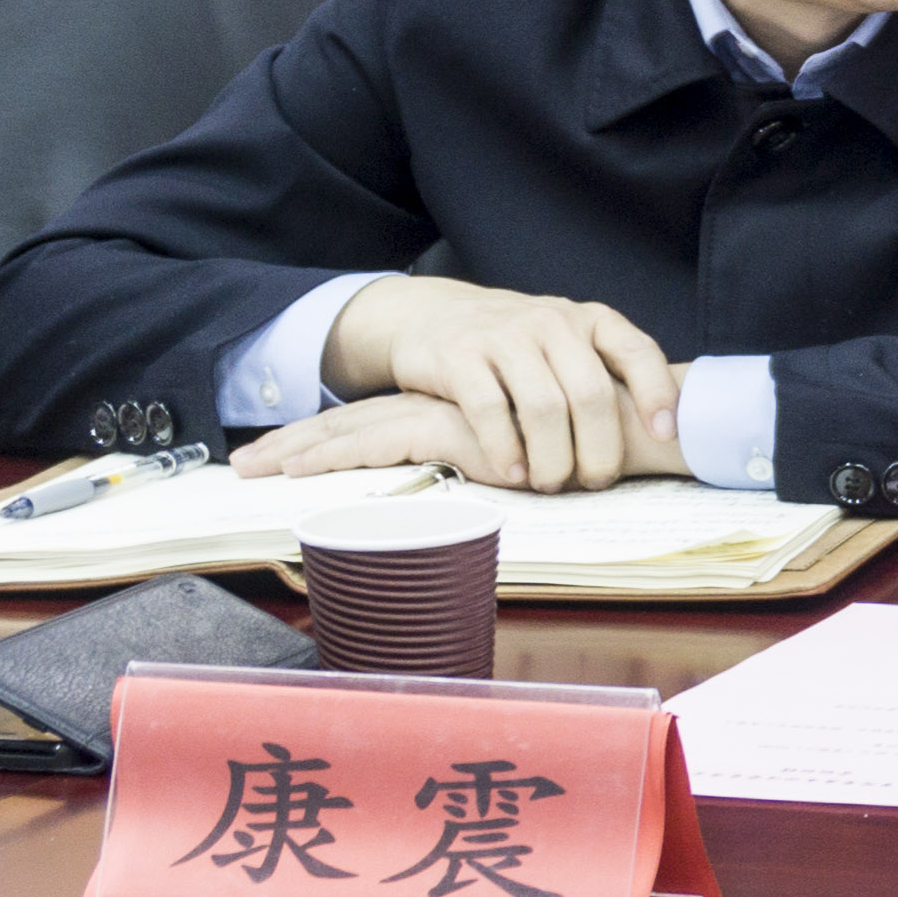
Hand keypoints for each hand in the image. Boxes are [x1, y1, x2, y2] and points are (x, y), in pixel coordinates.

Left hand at [232, 386, 685, 492]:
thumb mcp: (546, 463)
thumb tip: (481, 494)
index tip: (283, 459)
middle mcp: (453, 401)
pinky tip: (303, 472)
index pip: (384, 422)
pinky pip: (391, 437)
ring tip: (253, 471)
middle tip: (243, 466)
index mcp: (465, 410)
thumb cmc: (611, 444)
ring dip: (304, 450)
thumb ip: (509, 465)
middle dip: (301, 443)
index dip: (333, 440)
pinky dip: (345, 457)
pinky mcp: (467, 418)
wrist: (654, 421)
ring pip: (364, 426)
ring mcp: (458, 405)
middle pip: (361, 420)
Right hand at [271, 275, 683, 491]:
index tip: (665, 436)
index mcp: (590, 320)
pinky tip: (513, 473)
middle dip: (600, 447)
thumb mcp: (568, 343)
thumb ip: (604, 374)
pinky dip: (505, 449)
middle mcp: (552, 322)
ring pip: (544, 407)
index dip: (656, 394)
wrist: (433, 315)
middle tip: (597, 481)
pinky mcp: (459, 357)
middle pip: (591, 393)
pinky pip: (490, 409)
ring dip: (553, 457)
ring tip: (553, 483)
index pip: (637, 352)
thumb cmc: (519, 345)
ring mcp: (504, 336)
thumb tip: (661, 437)